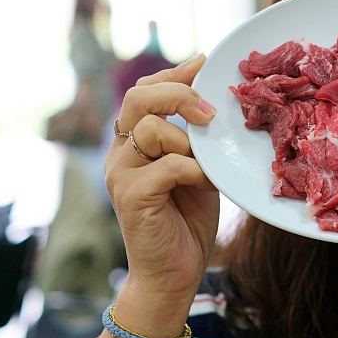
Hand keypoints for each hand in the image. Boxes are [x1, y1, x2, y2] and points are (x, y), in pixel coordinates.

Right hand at [104, 54, 219, 303]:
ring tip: (205, 164)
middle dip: (179, 94)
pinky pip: (167, 166)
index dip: (174, 74)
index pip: (145, 91)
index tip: (205, 63)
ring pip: (151, 129)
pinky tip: (205, 183)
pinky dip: (193, 169)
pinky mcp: (131, 196)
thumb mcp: (198, 168)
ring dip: (188, 140)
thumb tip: (216, 99)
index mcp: (134, 142)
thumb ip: (198, 138)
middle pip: (138, 98)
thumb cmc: (188, 221)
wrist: (174, 274)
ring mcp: (121, 174)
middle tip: (210, 112)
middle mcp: (121, 153)